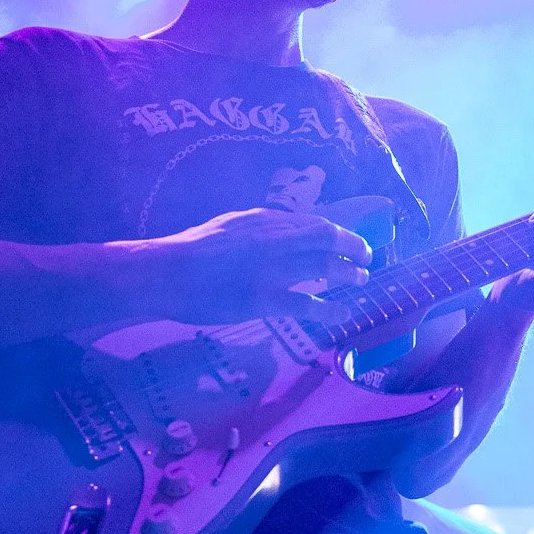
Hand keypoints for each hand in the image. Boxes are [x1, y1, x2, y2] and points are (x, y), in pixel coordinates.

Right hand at [141, 207, 372, 323]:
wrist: (166, 272)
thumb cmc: (191, 248)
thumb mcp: (229, 224)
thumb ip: (259, 226)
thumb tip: (283, 227)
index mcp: (263, 220)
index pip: (313, 222)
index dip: (337, 232)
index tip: (347, 240)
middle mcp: (273, 240)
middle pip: (327, 238)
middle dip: (354, 246)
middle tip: (366, 256)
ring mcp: (271, 270)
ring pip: (324, 267)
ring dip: (348, 273)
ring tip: (361, 279)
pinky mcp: (263, 300)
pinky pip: (306, 305)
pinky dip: (329, 308)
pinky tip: (343, 312)